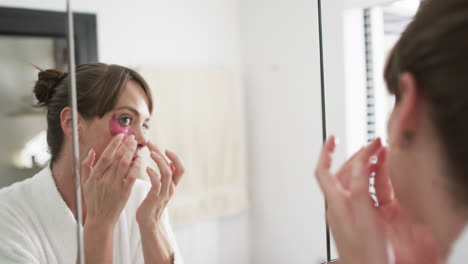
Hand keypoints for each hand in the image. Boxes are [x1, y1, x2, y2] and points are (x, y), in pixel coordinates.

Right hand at [81, 134, 139, 226]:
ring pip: (125, 165)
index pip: (106, 156)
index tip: (120, 135)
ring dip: (131, 153)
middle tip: (131, 137)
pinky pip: (131, 177)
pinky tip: (138, 160)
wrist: (100, 219)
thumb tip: (92, 150)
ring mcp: (115, 186)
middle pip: (117, 158)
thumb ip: (86, 166)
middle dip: (125, 145)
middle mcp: (104, 180)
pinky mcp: (124, 193)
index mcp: (94, 176)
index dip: (114, 144)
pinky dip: (135, 167)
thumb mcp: (84, 183)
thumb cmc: (93, 199)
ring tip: (135, 145)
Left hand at [136, 140, 183, 226]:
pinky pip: (156, 183)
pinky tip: (146, 169)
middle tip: (150, 144)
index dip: (175, 157)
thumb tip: (167, 162)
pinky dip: (153, 174)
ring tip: (150, 153)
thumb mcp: (161, 189)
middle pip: (173, 167)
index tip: (165, 149)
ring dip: (159, 161)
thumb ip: (164, 177)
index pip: (181, 168)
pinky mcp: (155, 197)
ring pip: (166, 173)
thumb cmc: (151, 204)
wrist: (148, 222)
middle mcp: (171, 188)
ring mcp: (164, 193)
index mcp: (173, 185)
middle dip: (162, 154)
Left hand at [315, 136, 442, 263]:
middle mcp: (340, 205)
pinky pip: (365, 192)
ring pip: (355, 181)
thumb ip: (360, 189)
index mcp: (336, 203)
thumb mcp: (363, 216)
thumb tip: (359, 163)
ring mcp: (351, 212)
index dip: (326, 152)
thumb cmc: (366, 255)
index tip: (332, 137)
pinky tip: (382, 178)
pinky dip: (373, 179)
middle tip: (374, 145)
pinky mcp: (362, 218)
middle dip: (357, 155)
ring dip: (367, 166)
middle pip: (344, 173)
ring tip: (381, 155)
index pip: (323, 171)